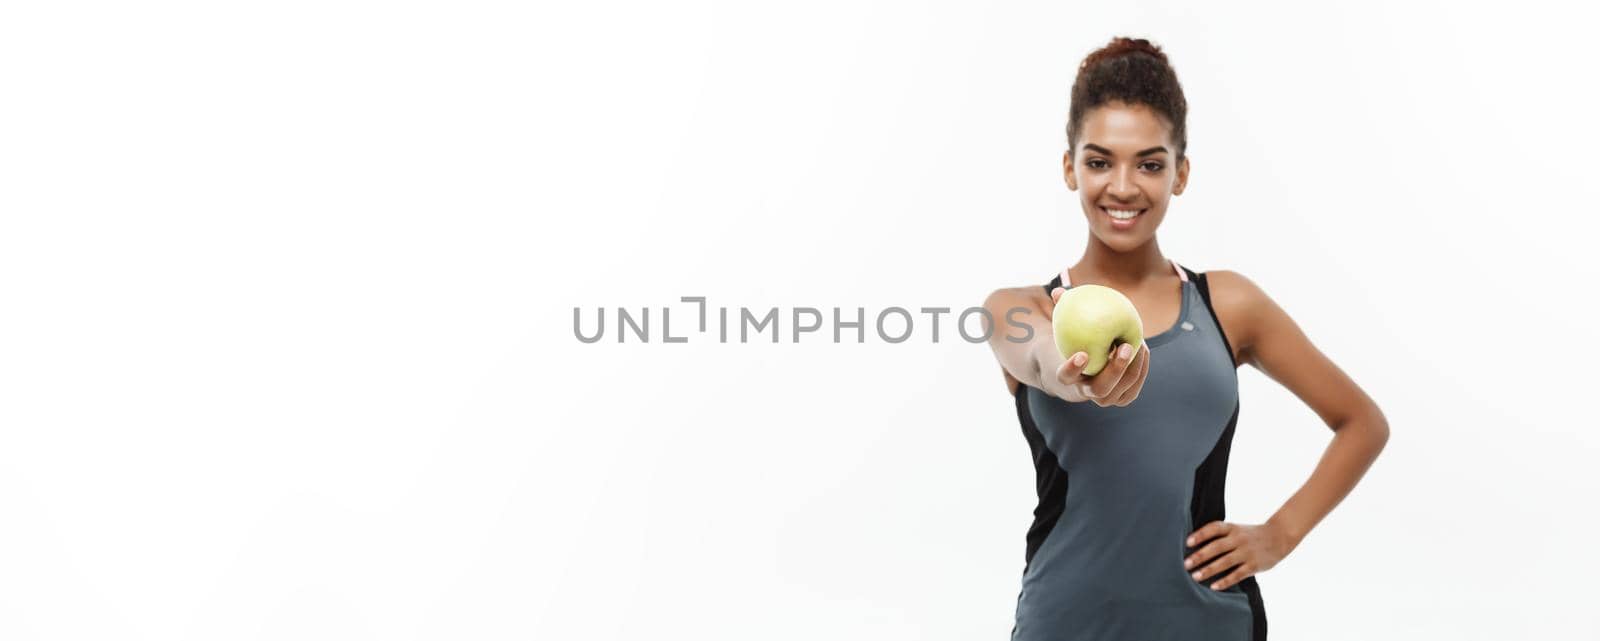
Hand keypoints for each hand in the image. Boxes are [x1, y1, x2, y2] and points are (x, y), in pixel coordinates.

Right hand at [1048, 286, 1149, 406]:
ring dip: (1133, 367)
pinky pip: (1133, 388)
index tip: (1082, 354)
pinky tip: (1144, 350)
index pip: (1065, 377)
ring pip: (1120, 391)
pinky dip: (1141, 370)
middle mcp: (1084, 393)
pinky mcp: (1120, 398)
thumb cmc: (1073, 340)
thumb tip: (1058, 291)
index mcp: (1066, 377)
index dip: (1072, 368)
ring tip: (1140, 343)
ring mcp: (1103, 398)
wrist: (1083, 367)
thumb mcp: (1065, 326)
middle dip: (1115, 370)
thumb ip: (1062, 309)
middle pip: (1100, 390)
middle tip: (1125, 346)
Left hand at [1183, 521, 1295, 590]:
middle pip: (1217, 547)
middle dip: (1200, 556)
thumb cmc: (1250, 535)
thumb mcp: (1236, 529)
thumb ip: (1220, 535)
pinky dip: (1225, 581)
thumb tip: (1192, 545)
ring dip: (1209, 570)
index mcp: (1232, 528)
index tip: (1187, 543)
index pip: (1214, 528)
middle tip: (1185, 564)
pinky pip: (1238, 574)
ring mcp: (1247, 552)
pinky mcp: (1254, 565)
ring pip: (1226, 562)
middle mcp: (1239, 539)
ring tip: (1195, 576)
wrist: (1279, 537)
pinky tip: (1214, 586)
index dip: (1200, 534)